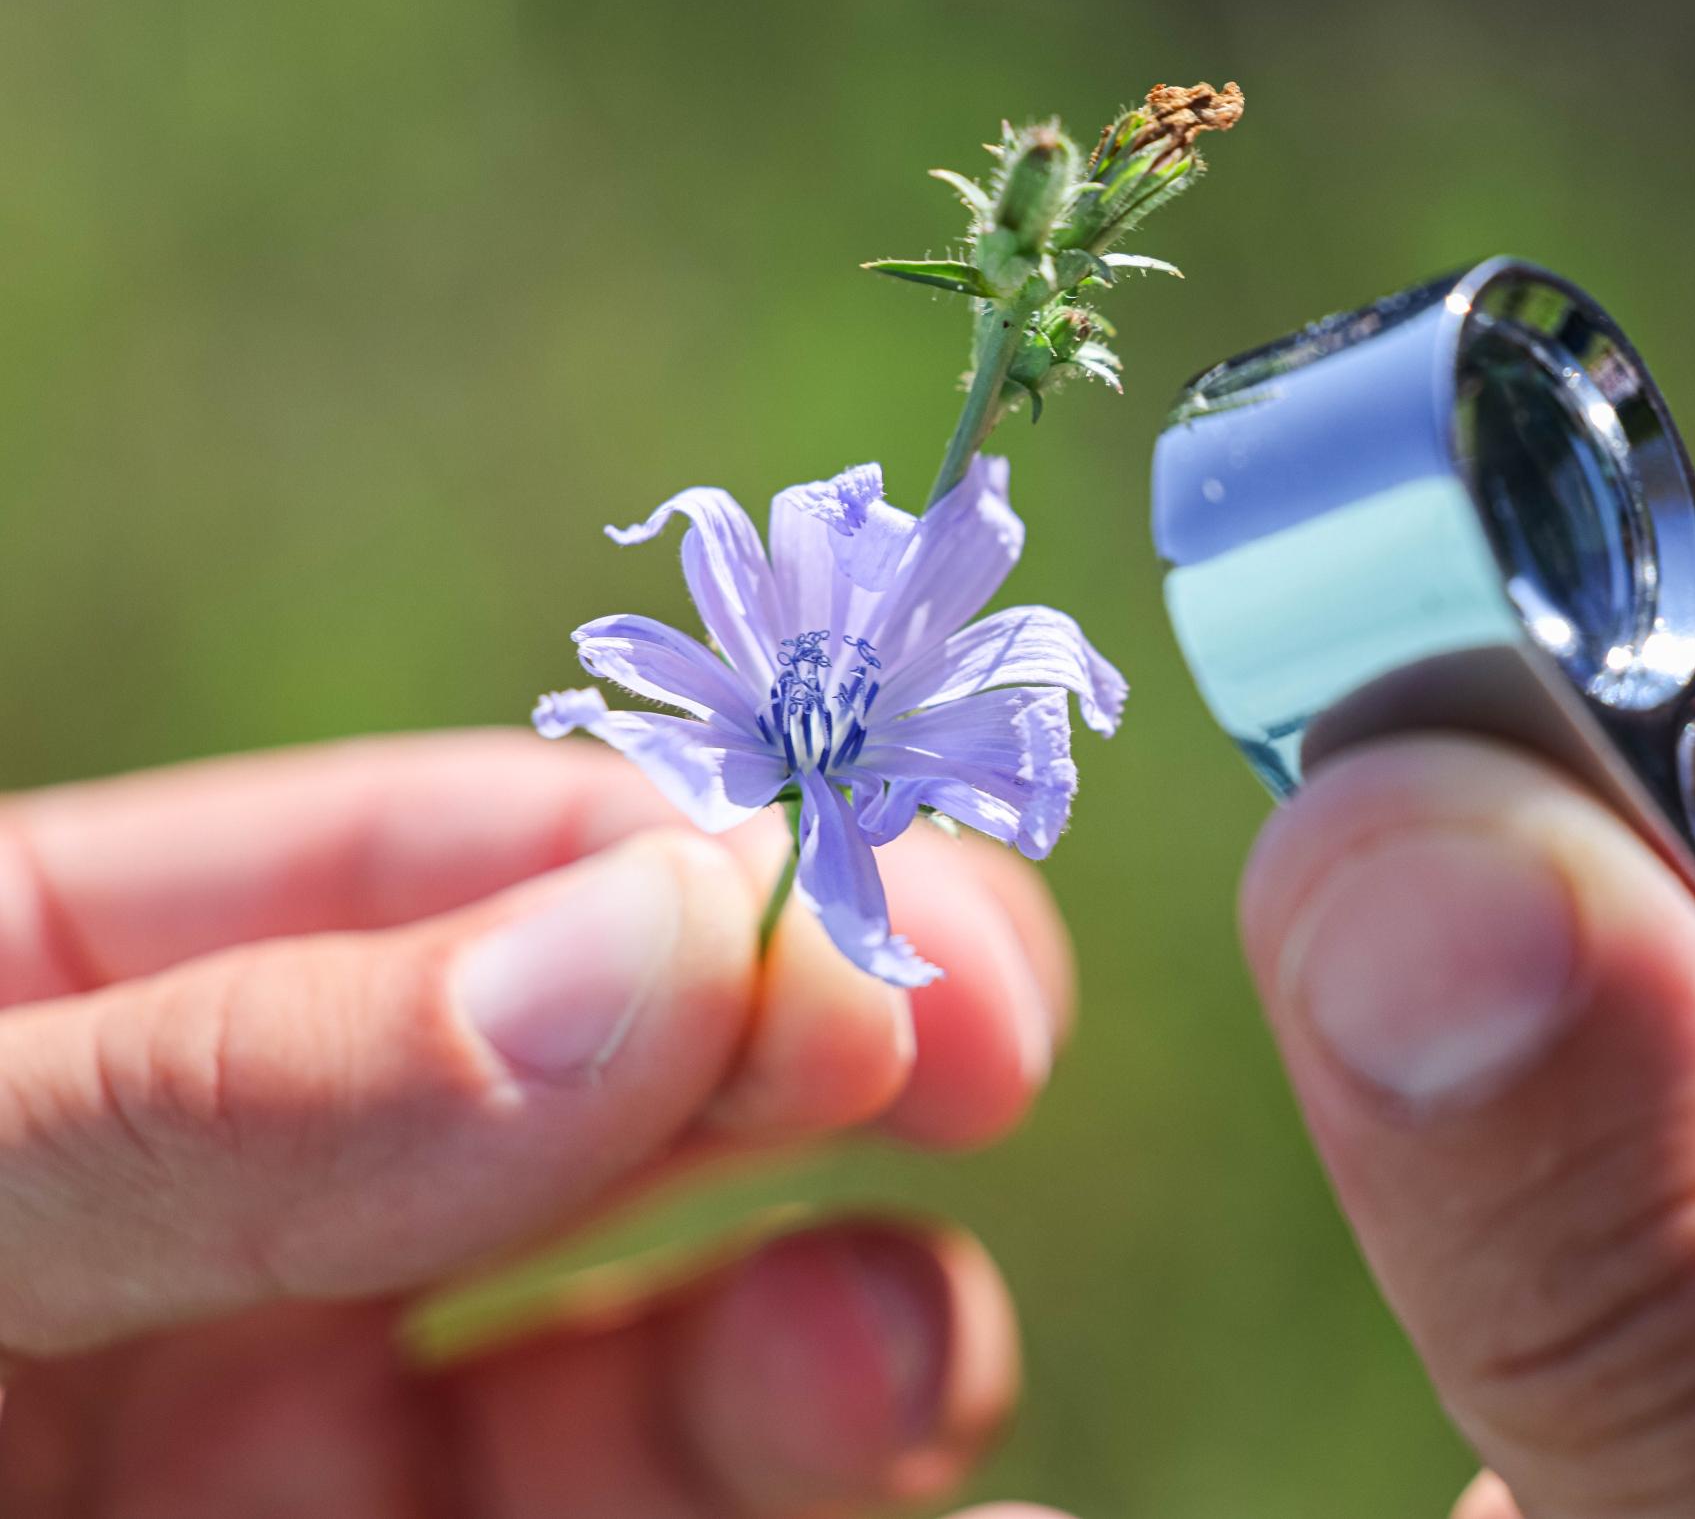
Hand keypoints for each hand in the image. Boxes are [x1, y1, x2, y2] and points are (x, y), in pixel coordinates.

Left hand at [0, 731, 1073, 1516]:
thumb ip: (232, 1082)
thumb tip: (653, 935)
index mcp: (53, 1017)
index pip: (424, 863)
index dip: (671, 850)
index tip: (867, 906)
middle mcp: (210, 1231)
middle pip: (591, 1095)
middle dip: (812, 1049)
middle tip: (992, 1040)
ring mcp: (283, 1459)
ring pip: (642, 1370)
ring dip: (831, 1330)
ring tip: (909, 1350)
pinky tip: (956, 1506)